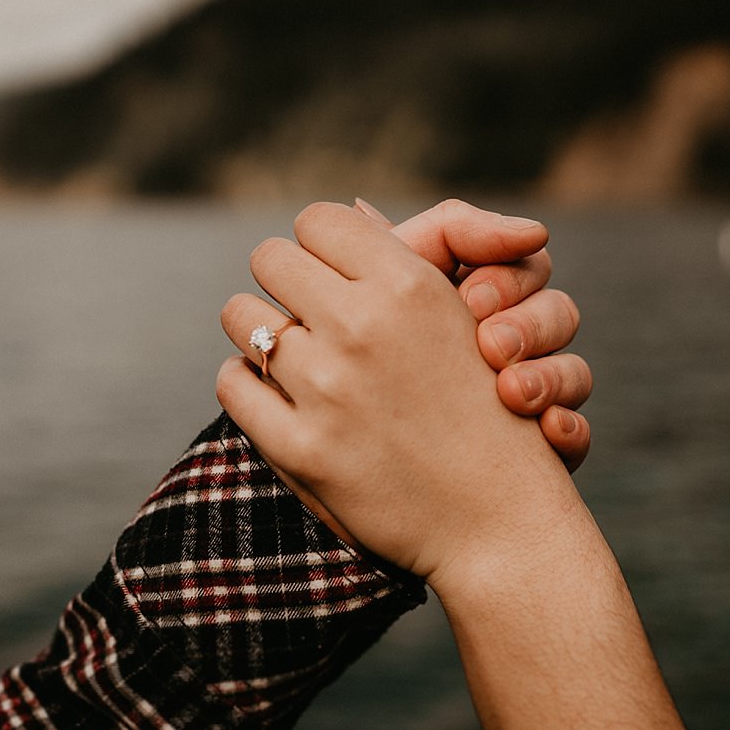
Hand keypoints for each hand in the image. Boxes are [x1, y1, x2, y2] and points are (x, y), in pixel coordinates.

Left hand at [217, 202, 584, 582]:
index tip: (334, 272)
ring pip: (240, 316)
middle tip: (309, 311)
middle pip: (270, 256)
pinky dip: (248, 386)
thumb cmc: (487, 411)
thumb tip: (353, 208)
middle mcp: (364, 327)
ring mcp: (328, 390)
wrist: (497, 521)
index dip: (323, 245)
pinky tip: (280, 398)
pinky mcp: (302, 449)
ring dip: (261, 331)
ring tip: (293, 355)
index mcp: (410, 284)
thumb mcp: (460, 319)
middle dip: (287, 280)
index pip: (319, 219)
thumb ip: (407, 255)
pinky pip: (232, 384)